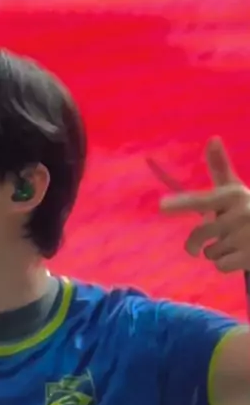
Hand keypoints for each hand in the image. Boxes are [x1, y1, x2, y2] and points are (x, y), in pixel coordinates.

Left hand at [160, 138, 249, 272]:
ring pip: (209, 252)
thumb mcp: (235, 190)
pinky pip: (220, 266)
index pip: (202, 200)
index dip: (182, 203)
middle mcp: (242, 214)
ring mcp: (247, 236)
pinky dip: (225, 264)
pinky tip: (239, 255)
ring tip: (233, 242)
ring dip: (216, 251)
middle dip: (194, 243)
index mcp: (234, 195)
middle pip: (199, 234)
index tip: (162, 206)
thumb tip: (212, 138)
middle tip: (196, 246)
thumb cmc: (247, 209)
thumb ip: (220, 168)